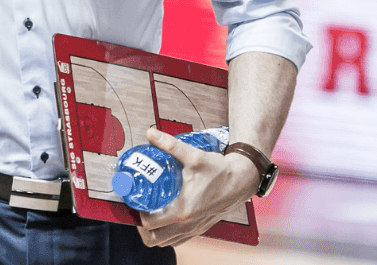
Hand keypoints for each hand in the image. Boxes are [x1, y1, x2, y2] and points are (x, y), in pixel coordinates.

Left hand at [135, 129, 259, 247]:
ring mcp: (194, 229)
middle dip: (141, 225)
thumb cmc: (219, 170)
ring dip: (154, 232)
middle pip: (153, 238)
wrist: (242, 179)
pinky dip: (168, 234)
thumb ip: (170, 145)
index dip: (137, 213)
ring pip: (165, 242)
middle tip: (138, 208)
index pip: (149, 223)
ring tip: (149, 213)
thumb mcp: (193, 155)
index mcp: (183, 210)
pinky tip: (165, 218)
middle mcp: (188, 224)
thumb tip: (151, 133)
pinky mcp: (201, 228)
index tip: (134, 200)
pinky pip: (178, 240)